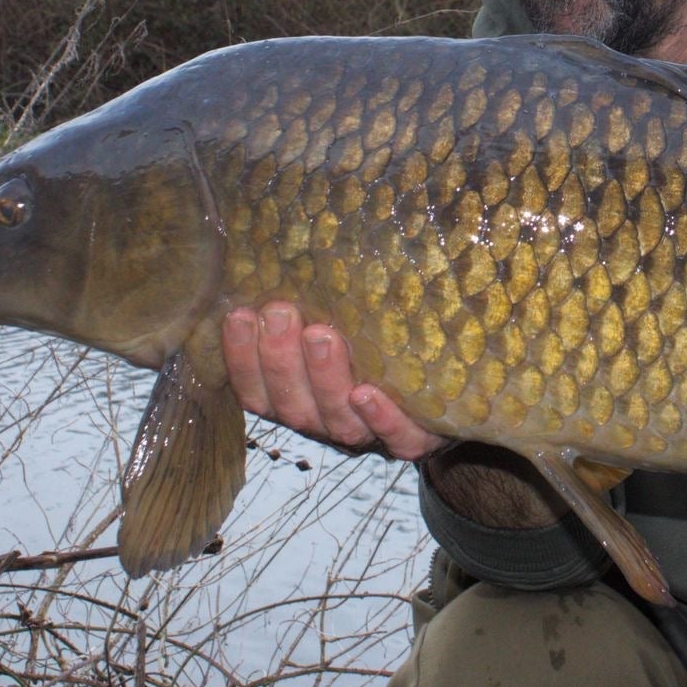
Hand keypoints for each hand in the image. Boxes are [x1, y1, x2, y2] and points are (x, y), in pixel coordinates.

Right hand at [223, 302, 446, 461]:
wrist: (446, 392)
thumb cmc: (376, 345)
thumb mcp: (341, 321)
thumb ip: (311, 301)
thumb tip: (281, 245)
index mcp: (300, 398)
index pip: (257, 389)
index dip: (242, 357)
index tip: (239, 314)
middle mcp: (328, 420)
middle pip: (294, 405)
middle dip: (281, 360)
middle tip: (280, 313)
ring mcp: (370, 434)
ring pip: (338, 419)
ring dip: (325, 378)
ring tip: (321, 336)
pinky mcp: (416, 440)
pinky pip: (397, 438)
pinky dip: (380, 418)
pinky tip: (367, 393)